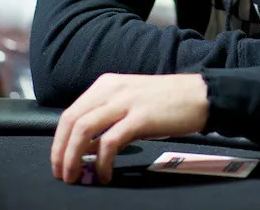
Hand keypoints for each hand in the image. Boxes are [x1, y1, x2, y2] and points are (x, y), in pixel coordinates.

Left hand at [51, 73, 208, 183]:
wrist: (200, 94)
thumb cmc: (168, 102)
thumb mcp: (131, 102)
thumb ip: (108, 119)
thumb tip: (89, 148)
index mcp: (106, 84)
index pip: (70, 113)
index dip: (59, 141)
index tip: (59, 161)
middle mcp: (112, 89)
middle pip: (71, 121)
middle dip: (61, 151)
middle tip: (62, 174)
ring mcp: (126, 102)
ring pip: (84, 129)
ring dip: (74, 157)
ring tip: (76, 176)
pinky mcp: (141, 117)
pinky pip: (111, 141)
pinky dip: (102, 161)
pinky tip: (105, 173)